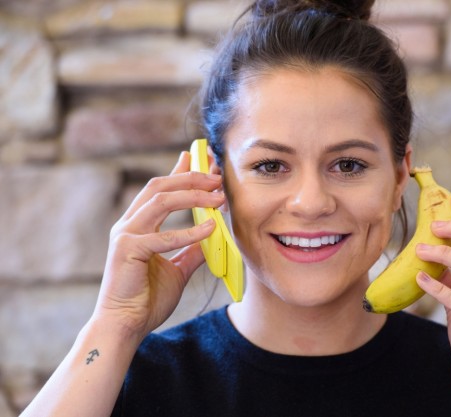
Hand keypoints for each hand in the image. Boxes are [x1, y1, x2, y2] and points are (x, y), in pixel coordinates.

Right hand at [93, 151, 224, 337]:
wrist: (125, 326)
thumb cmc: (147, 298)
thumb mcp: (178, 269)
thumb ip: (193, 250)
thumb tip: (215, 235)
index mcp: (138, 225)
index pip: (160, 189)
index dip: (181, 171)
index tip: (204, 159)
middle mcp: (129, 224)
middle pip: (160, 186)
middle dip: (191, 177)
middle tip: (218, 176)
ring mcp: (125, 235)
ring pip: (160, 201)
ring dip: (193, 195)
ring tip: (219, 198)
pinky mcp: (127, 251)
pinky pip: (163, 236)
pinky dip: (189, 231)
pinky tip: (211, 228)